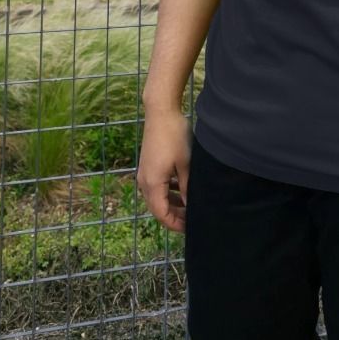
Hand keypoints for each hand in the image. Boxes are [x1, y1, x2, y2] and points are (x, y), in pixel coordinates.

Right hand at [136, 108, 191, 233]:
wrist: (161, 111)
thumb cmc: (175, 136)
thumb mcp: (186, 164)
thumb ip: (187, 187)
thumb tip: (191, 206)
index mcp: (152, 184)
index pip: (162, 215)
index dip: (176, 224)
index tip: (191, 227)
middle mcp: (144, 181)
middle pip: (158, 208)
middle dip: (175, 215)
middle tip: (194, 218)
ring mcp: (145, 172)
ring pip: (157, 197)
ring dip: (172, 203)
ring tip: (190, 205)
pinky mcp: (148, 164)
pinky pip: (156, 186)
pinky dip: (168, 191)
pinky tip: (182, 188)